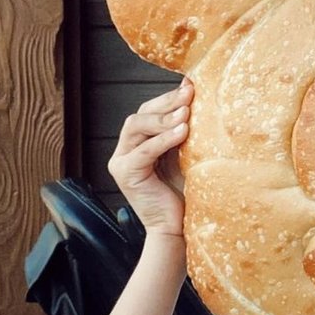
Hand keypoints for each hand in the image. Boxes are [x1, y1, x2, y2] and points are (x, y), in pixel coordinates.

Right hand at [107, 79, 192, 236]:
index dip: (168, 98)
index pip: (148, 112)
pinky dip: (164, 139)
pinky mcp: (125, 175)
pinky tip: (183, 132)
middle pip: (140, 115)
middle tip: (189, 94)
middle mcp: (125, 151)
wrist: (177, 228)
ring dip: (164, 118)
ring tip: (187, 112)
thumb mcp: (185, 155)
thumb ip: (184, 130)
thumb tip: (194, 95)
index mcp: (138, 144)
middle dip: (166, 102)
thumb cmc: (184, 193)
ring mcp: (121, 162)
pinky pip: (144, 151)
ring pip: (136, 127)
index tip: (191, 86)